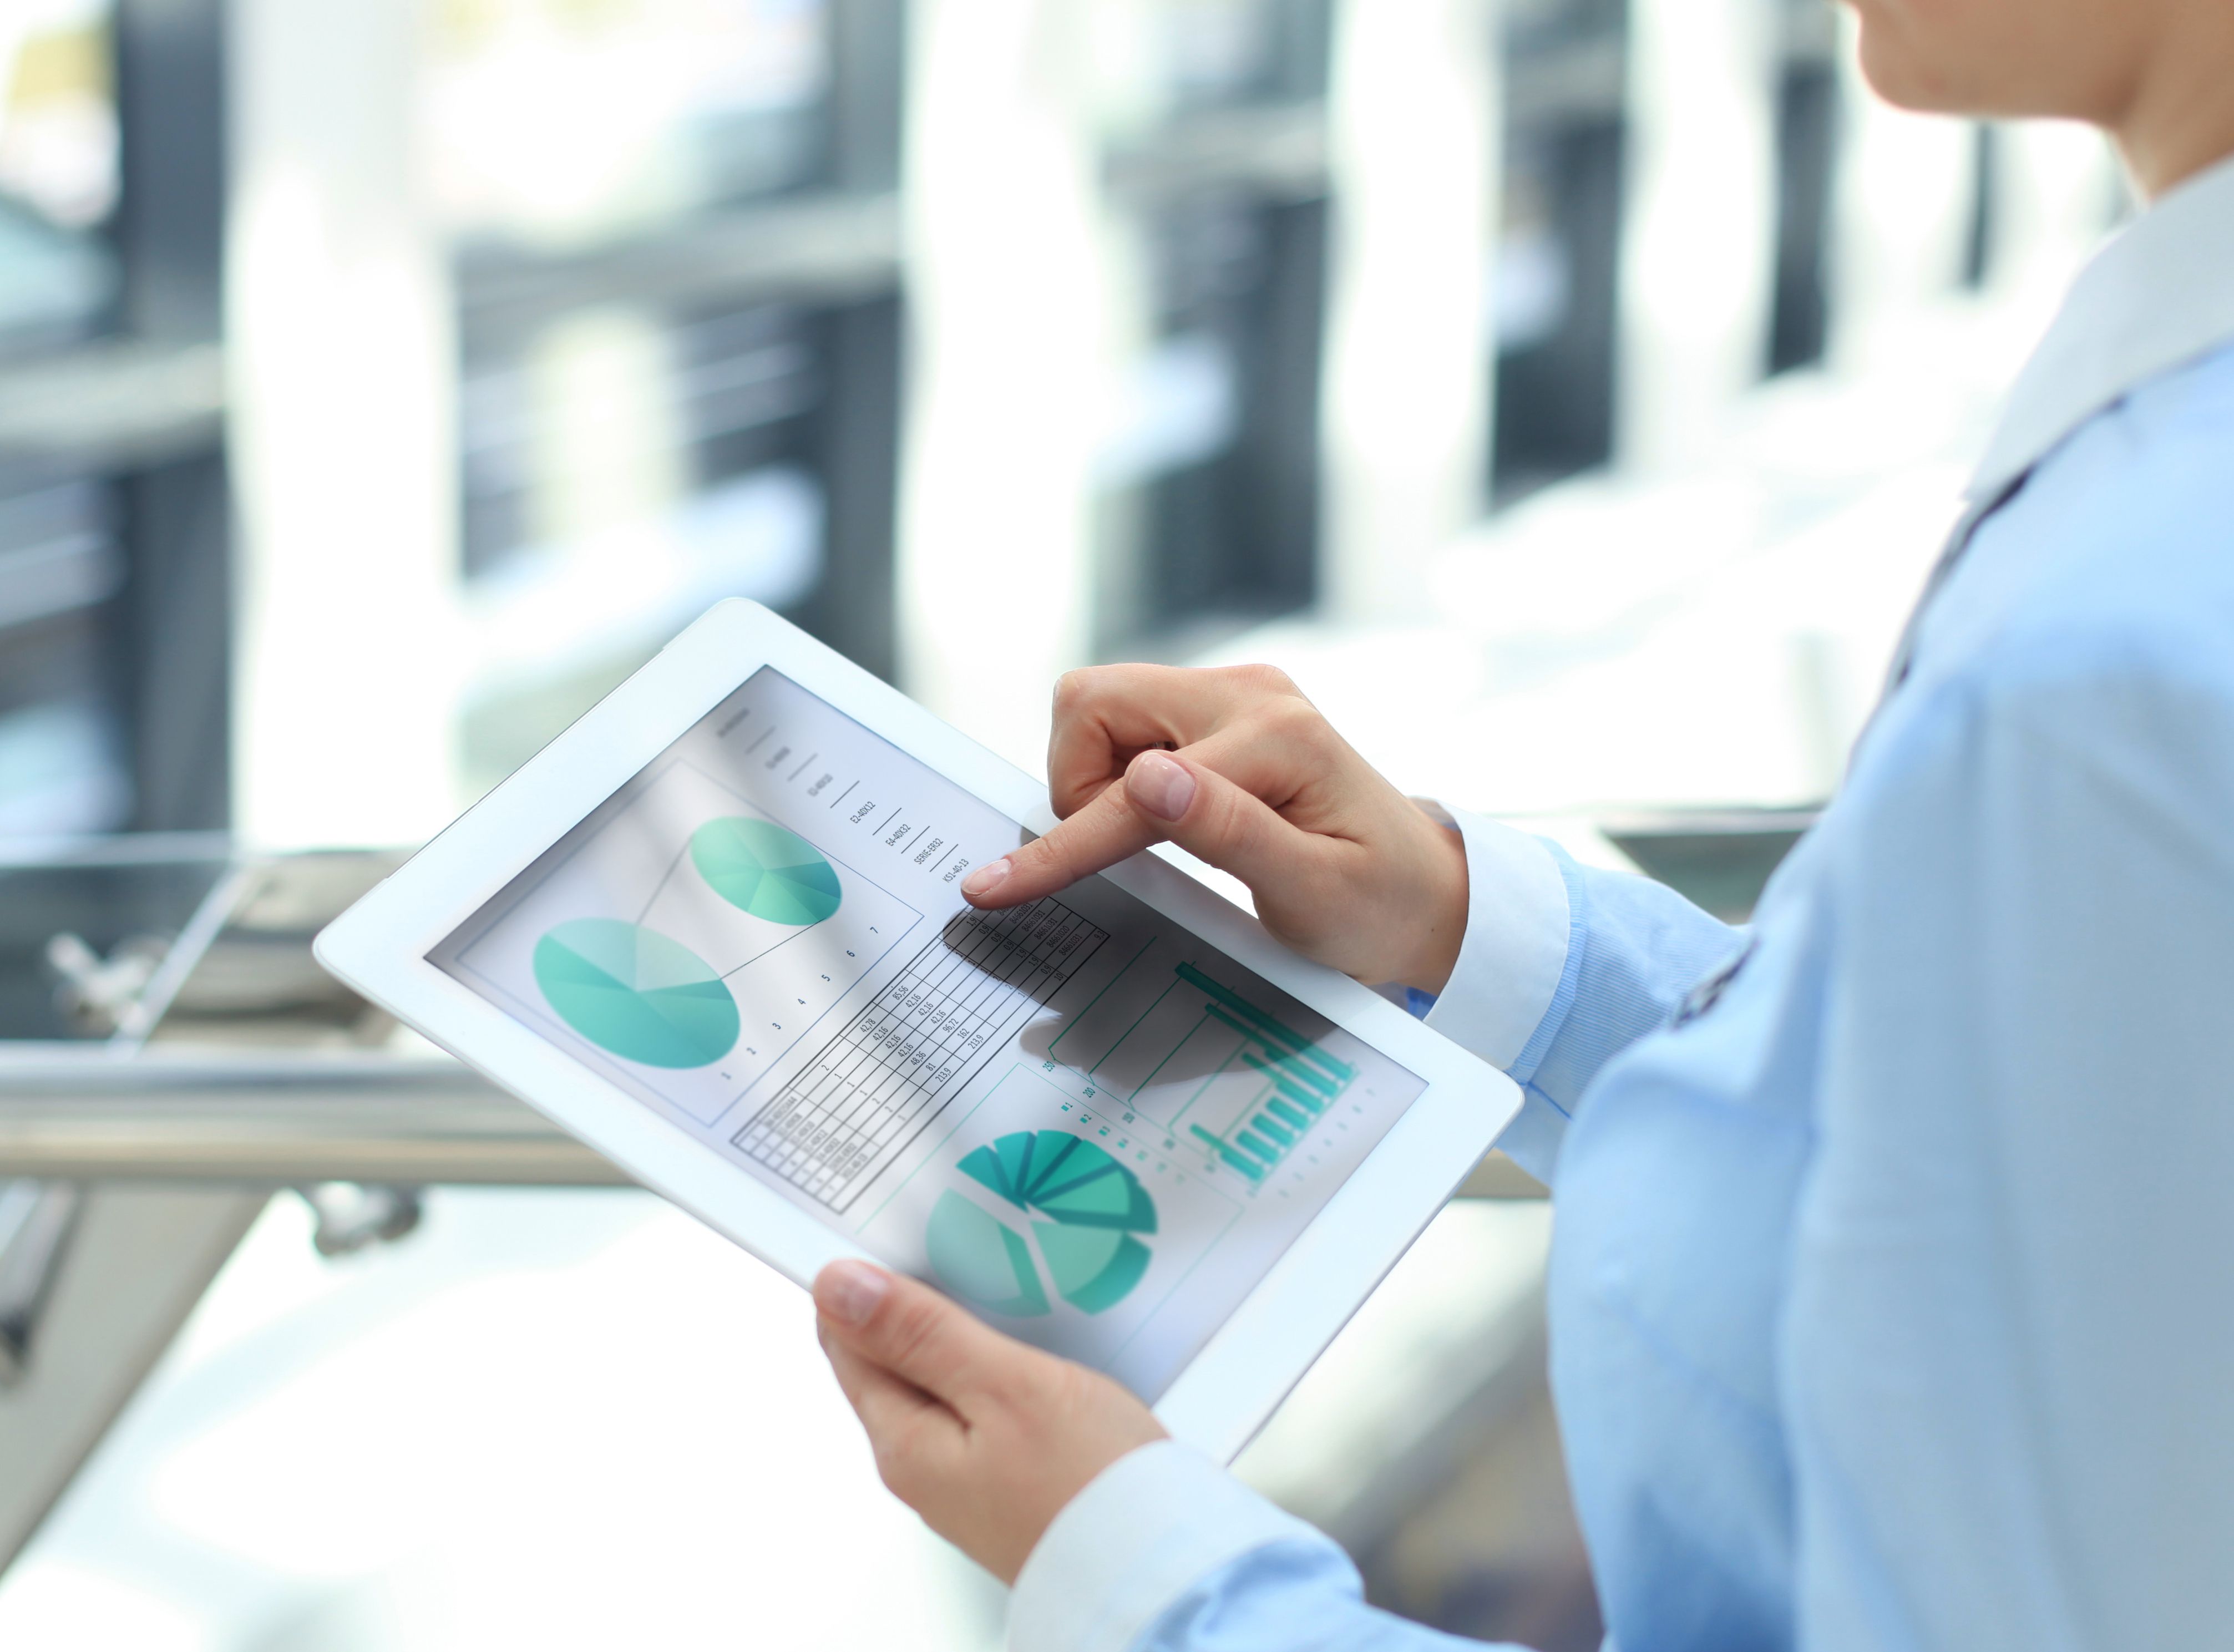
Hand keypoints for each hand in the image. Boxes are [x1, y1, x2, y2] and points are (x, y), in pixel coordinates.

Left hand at [814, 1259, 1166, 1582]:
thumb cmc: (1091, 1484)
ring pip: (941, 1380)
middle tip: (955, 1236)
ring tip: (1000, 1277)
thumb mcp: (1002, 1386)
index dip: (863, 1281)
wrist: (1163, 1569)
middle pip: (893, 1361)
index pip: (846, 1341)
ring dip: (961, 1329)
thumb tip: (837, 1286)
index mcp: (904, 1442)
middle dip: (914, 1300)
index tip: (898, 1228)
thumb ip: (919, 1334)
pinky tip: (1032, 1339)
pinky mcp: (1010, 1480)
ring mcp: (967, 1477)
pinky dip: (997, 1363)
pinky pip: (984, 1406)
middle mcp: (923, 1465)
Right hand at [960, 664, 1467, 990]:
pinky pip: (1126, 727)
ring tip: (1157, 844)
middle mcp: (1247, 693)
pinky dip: (1117, 777)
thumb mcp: (1314, 894)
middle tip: (1122, 855)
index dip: (1061, 843)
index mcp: (1274, 737)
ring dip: (1096, 782)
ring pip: (1098, 711)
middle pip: (1090, 702)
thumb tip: (1146, 777)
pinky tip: (1165, 822)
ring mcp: (1231, 695)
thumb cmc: (1377, 906)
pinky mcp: (1217, 712)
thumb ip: (1229, 834)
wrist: (1426, 894)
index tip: (994, 886)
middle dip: (1075, 785)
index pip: (1130, 787)